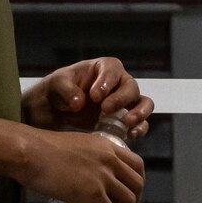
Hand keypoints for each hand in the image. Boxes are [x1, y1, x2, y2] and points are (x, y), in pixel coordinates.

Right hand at [18, 129, 145, 202]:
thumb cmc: (42, 147)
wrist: (27, 151)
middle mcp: (110, 160)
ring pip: (129, 201)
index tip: (132, 189)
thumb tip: (89, 170)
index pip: (137, 164)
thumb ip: (90, 155)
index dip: (138, 180)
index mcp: (107, 146)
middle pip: (137, 184)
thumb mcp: (77, 143)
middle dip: (135, 199)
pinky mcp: (93, 194)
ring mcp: (103, 177)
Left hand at [22, 58, 153, 138]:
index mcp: (104, 67)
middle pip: (131, 87)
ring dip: (139, 113)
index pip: (112, 70)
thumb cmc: (59, 91)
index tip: (94, 96)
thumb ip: (66, 90)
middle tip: (105, 109)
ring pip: (145, 104)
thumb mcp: (56, 85)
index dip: (106, 82)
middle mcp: (120, 82)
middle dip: (121, 99)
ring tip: (126, 123)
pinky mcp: (128, 119)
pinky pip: (142, 123)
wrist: (59, 110)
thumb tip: (79, 102)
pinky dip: (139, 129)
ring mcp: (127, 102)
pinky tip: (129, 135)